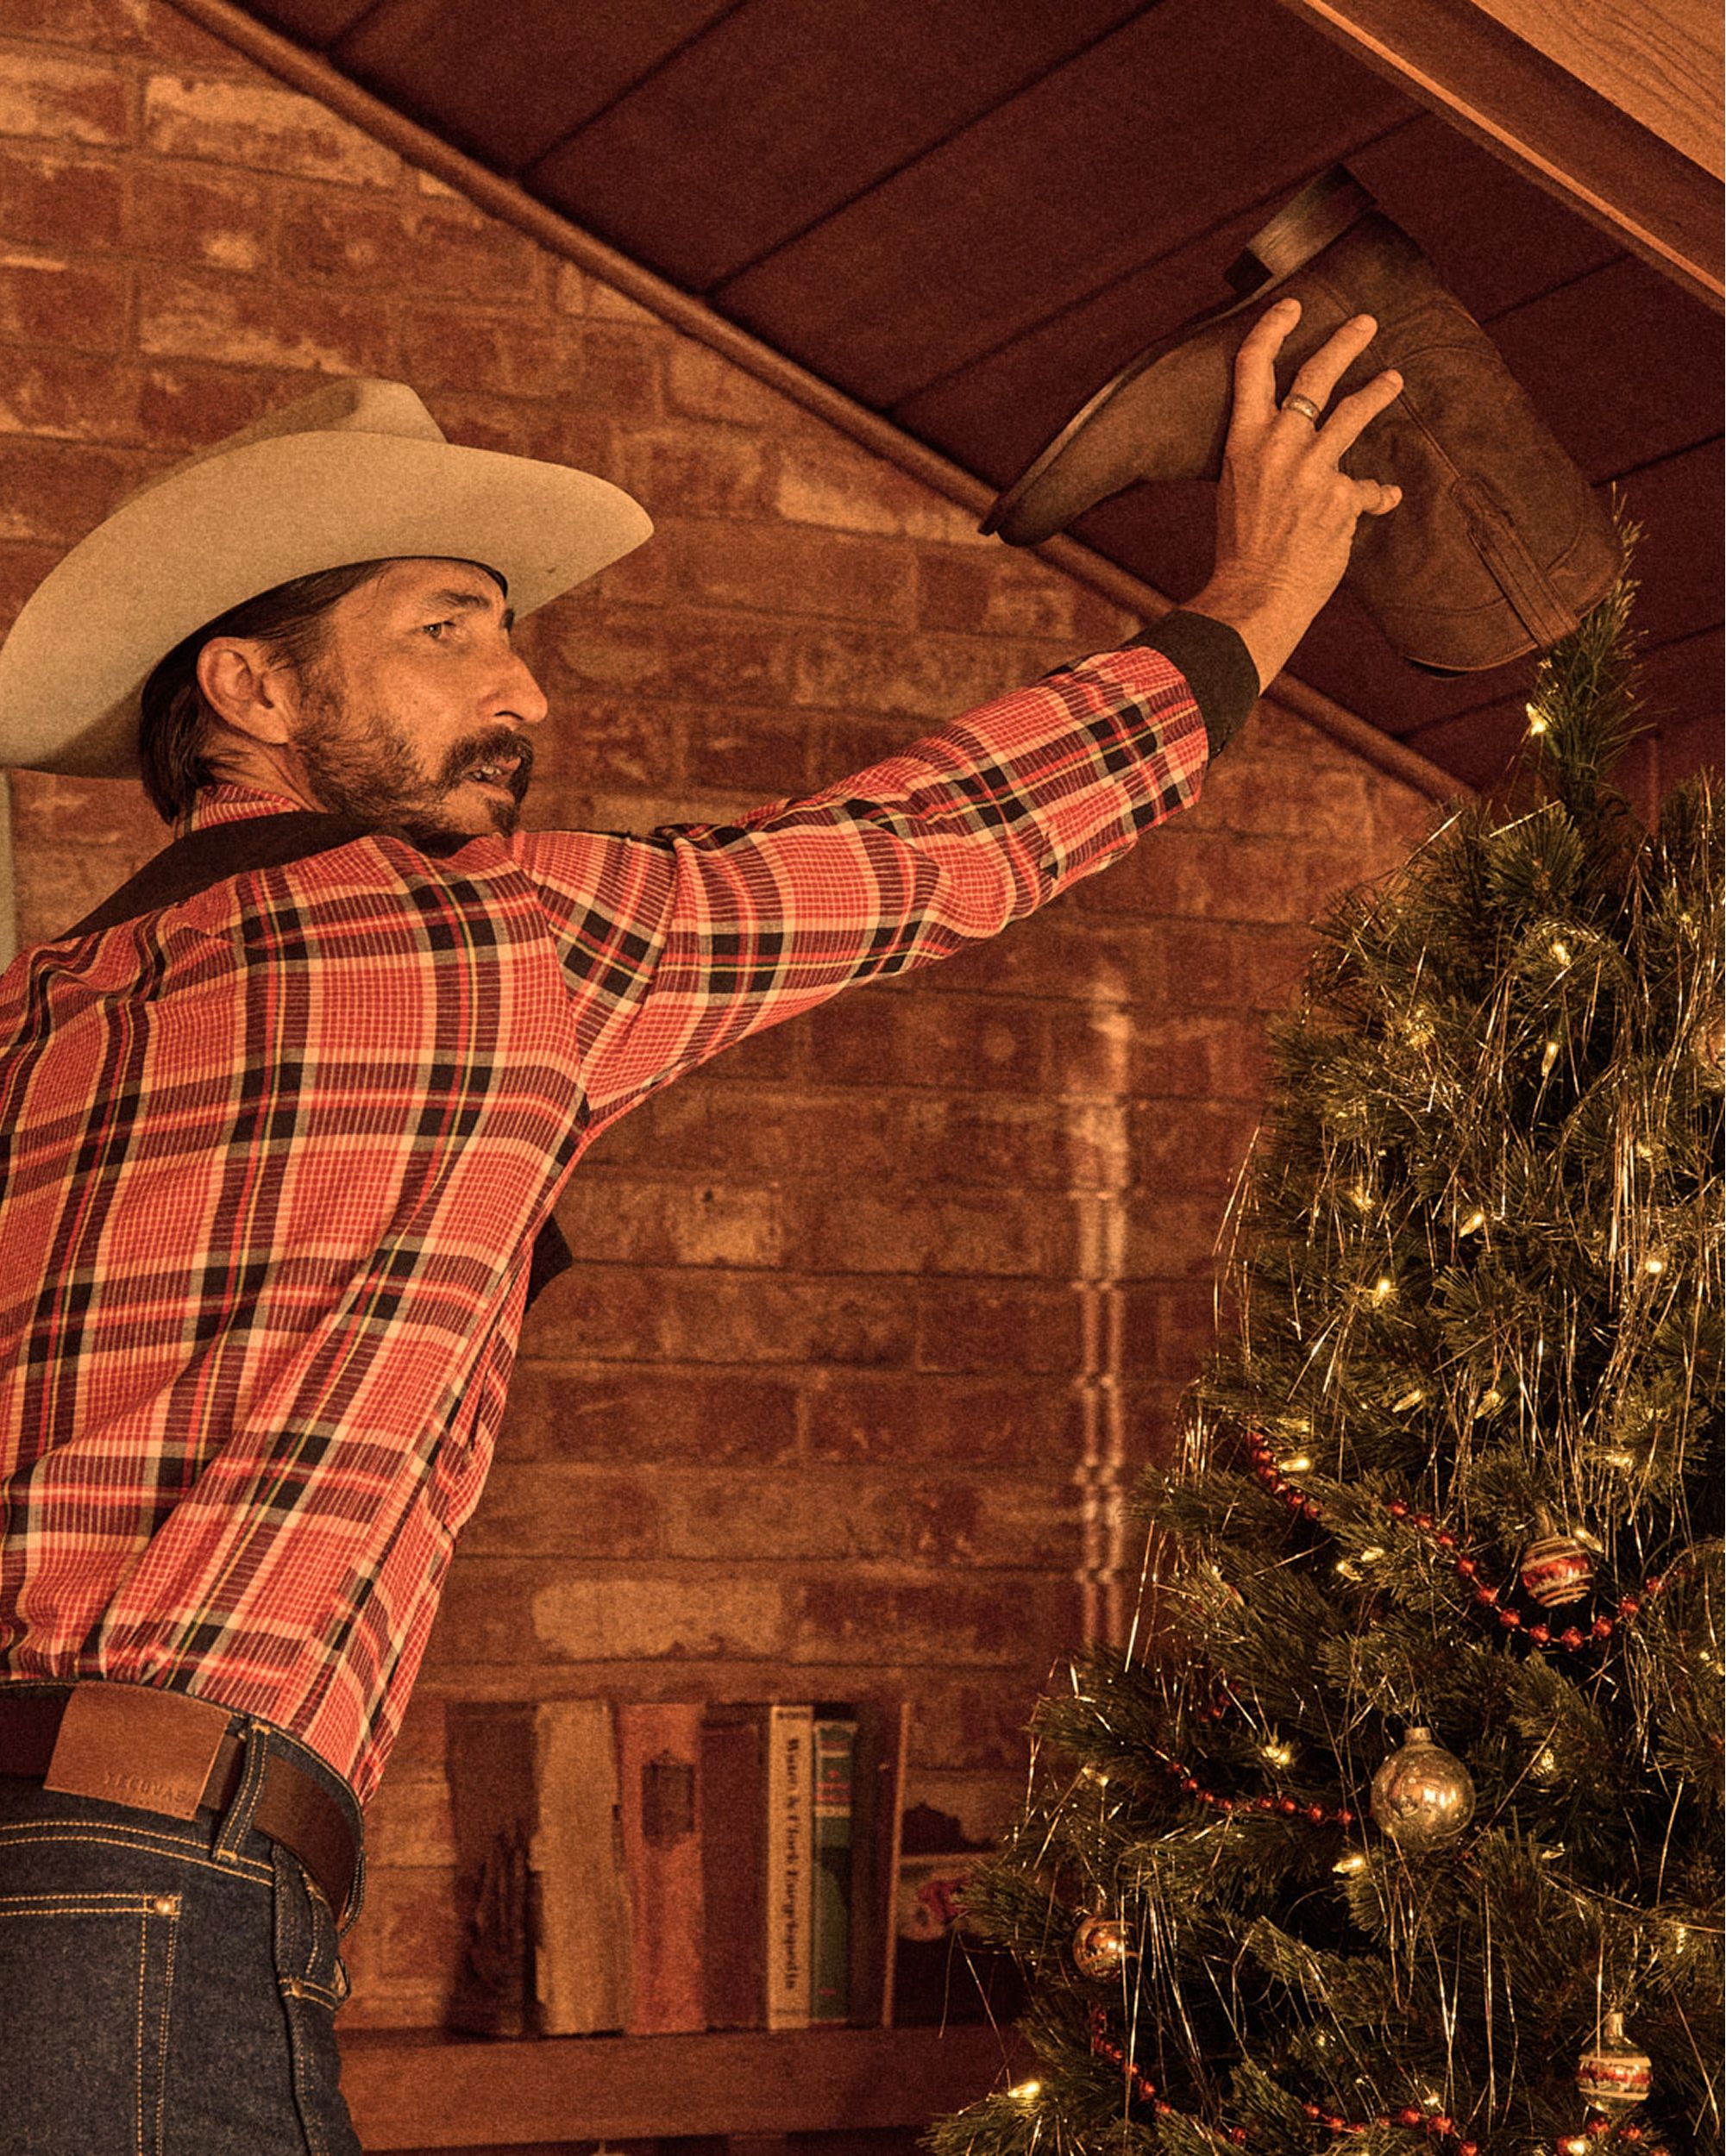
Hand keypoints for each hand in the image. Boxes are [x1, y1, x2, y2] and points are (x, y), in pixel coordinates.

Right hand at [1187, 299, 1402, 691]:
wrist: (1255, 596)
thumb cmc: (1242, 550)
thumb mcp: (1239, 491)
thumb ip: (1267, 460)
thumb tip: (1302, 451)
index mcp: (1243, 441)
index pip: (1253, 367)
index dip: (1273, 328)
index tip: (1291, 306)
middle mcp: (1278, 445)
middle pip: (1315, 375)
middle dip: (1344, 342)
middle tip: (1366, 322)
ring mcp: (1312, 468)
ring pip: (1353, 412)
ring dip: (1378, 390)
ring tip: (1394, 378)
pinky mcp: (1342, 496)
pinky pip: (1368, 488)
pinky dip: (1376, 496)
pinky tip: (1385, 500)